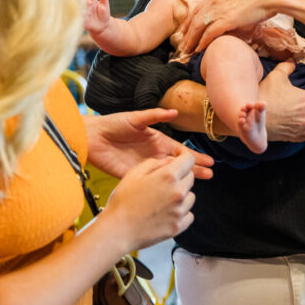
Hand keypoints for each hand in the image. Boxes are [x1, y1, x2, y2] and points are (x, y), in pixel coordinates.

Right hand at [84, 0, 110, 34]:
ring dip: (84, 10)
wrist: (103, 26)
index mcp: (90, 1)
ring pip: (81, 11)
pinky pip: (82, 20)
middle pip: (82, 3)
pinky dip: (83, 18)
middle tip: (88, 1)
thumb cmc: (103, 14)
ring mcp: (83, 14)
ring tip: (87, 8)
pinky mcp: (83, 22)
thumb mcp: (105, 5)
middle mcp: (85, 7)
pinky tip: (84, 16)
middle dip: (84, 2)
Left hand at [84, 109, 213, 179]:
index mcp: (157, 140)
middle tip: (211, 175)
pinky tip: (174, 192)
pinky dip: (163, 188)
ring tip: (200, 184)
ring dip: (183, 180)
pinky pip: (152, 184)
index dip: (194, 156)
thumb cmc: (114, 124)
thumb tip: (174, 112)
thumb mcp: (136, 118)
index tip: (209, 161)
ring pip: (168, 176)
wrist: (93, 137)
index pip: (180, 151)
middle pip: (178, 165)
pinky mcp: (133, 176)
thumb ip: (155, 116)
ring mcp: (145, 167)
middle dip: (195, 169)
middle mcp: (154, 155)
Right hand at [102, 152, 197, 251]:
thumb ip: (155, 162)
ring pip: (191, 197)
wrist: (118, 230)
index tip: (181, 161)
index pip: (189, 160)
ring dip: (182, 196)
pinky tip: (168, 212)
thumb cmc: (123, 203)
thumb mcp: (135, 173)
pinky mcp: (177, 227)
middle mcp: (177, 192)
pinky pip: (189, 215)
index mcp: (168, 176)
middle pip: (191, 178)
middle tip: (165, 184)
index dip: (184, 158)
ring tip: (165, 200)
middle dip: (181, 177)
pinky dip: (182, 213)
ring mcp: (179, 211)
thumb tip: (169, 162)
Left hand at [180, 0, 282, 52]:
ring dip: (191, 40)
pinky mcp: (227, 19)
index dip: (191, 20)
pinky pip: (209, 33)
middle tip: (183, 44)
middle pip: (195, 18)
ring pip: (198, 27)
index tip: (187, 29)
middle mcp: (215, 0)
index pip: (199, 8)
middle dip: (187, 33)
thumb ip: (233, 0)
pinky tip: (199, 50)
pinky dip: (203, 42)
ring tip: (188, 50)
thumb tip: (234, 8)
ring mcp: (220, 9)